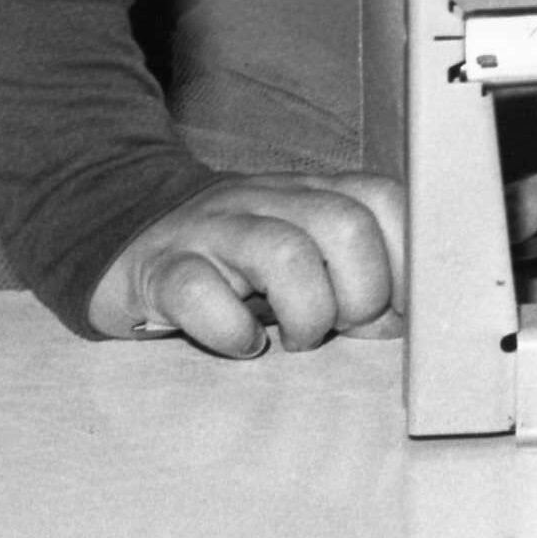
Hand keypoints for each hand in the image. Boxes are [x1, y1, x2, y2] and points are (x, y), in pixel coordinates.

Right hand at [87, 172, 402, 356]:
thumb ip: (359, 275)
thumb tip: (406, 320)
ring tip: (297, 340)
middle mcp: (268, 199)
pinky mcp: (159, 268)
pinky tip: (241, 345)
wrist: (128, 240)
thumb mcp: (305, 252)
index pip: (387, 200)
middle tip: (342, 328)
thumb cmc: (235, 262)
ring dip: (307, 312)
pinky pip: (198, 291)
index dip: (407, 260)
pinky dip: (230, 330)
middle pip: (345, 224)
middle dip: (361, 291)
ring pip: (283, 252)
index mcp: (314, 192)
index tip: (401, 310)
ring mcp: (212, 229)